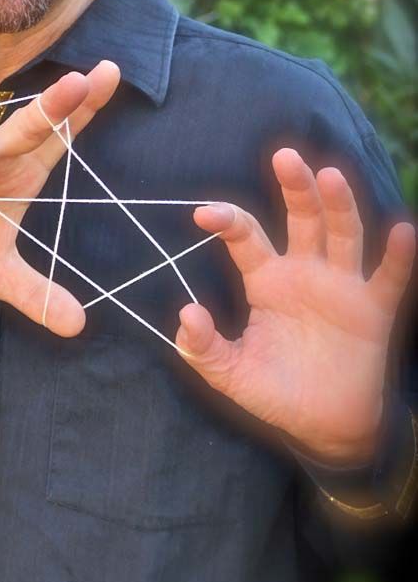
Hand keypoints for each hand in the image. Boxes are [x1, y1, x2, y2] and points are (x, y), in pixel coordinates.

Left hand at [175, 148, 415, 462]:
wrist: (324, 426)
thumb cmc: (276, 391)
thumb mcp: (231, 373)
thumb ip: (203, 348)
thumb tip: (185, 313)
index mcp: (267, 280)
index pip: (247, 236)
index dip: (228, 220)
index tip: (203, 214)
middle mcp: (305, 272)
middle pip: (302, 218)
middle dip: (295, 187)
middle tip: (284, 156)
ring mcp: (342, 287)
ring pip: (344, 234)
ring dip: (339, 205)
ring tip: (330, 175)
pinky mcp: (374, 310)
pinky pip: (389, 278)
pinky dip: (398, 256)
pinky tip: (400, 231)